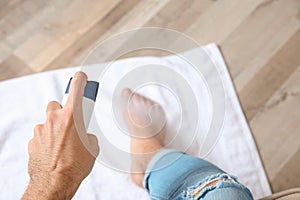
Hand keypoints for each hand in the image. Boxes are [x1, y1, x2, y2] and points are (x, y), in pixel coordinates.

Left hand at [22, 72, 99, 199]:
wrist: (55, 183)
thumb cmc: (75, 166)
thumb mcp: (92, 146)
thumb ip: (88, 134)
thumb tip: (84, 135)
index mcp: (72, 116)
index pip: (76, 87)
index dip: (80, 79)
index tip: (81, 78)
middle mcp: (55, 118)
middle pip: (57, 105)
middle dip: (64, 112)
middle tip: (72, 125)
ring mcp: (41, 129)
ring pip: (49, 121)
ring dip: (56, 128)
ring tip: (64, 144)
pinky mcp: (33, 140)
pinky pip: (42, 135)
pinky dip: (48, 140)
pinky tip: (55, 152)